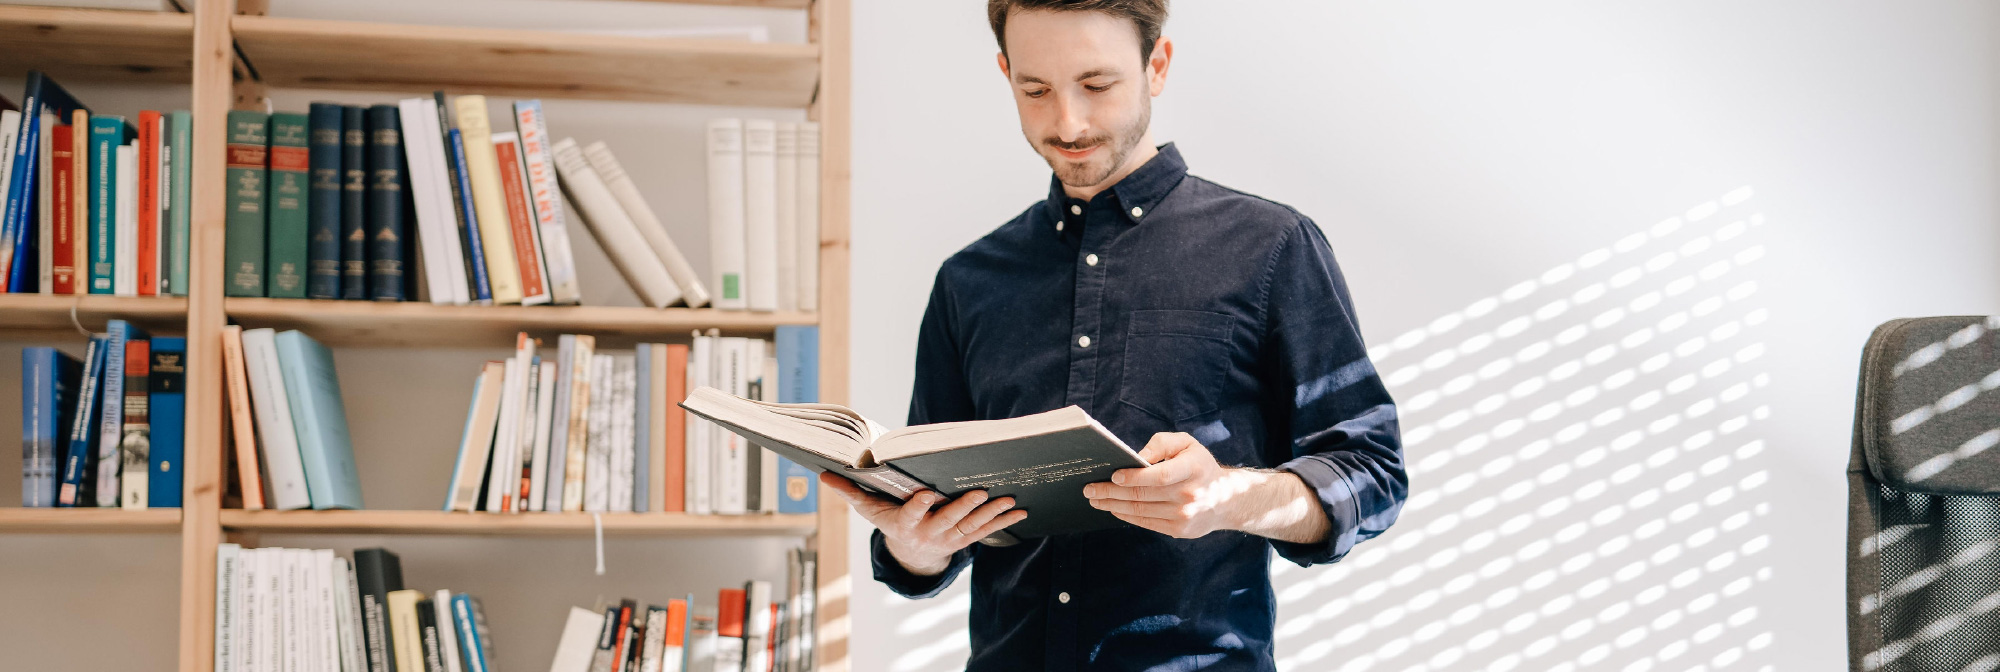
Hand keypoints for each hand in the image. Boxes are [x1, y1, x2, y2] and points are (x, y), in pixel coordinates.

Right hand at [820, 472, 1026, 575]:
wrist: (910, 554)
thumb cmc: (889, 521)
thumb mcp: (868, 510)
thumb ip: (850, 492)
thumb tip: (824, 475)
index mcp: (904, 524)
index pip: (911, 514)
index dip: (919, 506)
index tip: (928, 494)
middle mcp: (928, 534)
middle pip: (947, 520)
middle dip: (964, 507)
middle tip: (979, 492)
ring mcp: (949, 539)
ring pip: (971, 526)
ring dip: (991, 514)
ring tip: (1008, 499)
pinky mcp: (965, 540)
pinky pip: (986, 532)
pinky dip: (1004, 522)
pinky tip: (1021, 511)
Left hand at [1084, 432, 1259, 538]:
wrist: (1226, 498)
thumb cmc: (1199, 465)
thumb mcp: (1187, 443)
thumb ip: (1161, 444)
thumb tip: (1136, 458)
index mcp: (1193, 469)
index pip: (1159, 476)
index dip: (1134, 477)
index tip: (1113, 475)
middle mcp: (1190, 495)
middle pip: (1143, 495)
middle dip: (1111, 492)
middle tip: (1089, 488)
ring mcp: (1184, 516)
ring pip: (1140, 511)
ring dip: (1113, 505)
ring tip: (1095, 499)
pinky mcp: (1179, 530)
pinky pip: (1146, 523)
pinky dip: (1126, 516)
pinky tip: (1113, 508)